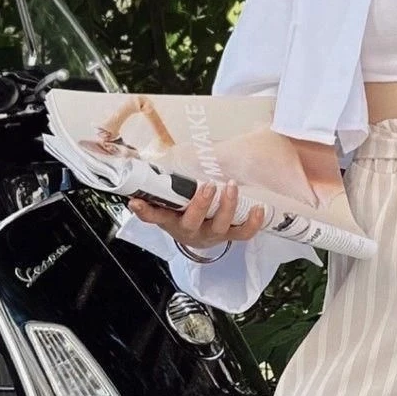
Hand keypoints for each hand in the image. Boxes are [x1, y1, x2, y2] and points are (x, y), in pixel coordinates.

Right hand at [125, 179, 265, 248]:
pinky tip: (259, 208)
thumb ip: (158, 186)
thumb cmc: (180, 213)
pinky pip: (243, 233)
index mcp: (171, 220)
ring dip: (227, 206)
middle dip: (200, 204)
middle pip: (193, 221)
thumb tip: (145, 159)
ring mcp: (211, 234)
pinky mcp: (228, 236)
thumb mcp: (166, 202)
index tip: (137, 202)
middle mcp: (190, 230)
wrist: (194, 236)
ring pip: (220, 226)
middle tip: (208, 186)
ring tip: (231, 186)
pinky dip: (253, 222)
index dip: (146, 211)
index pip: (155, 216)